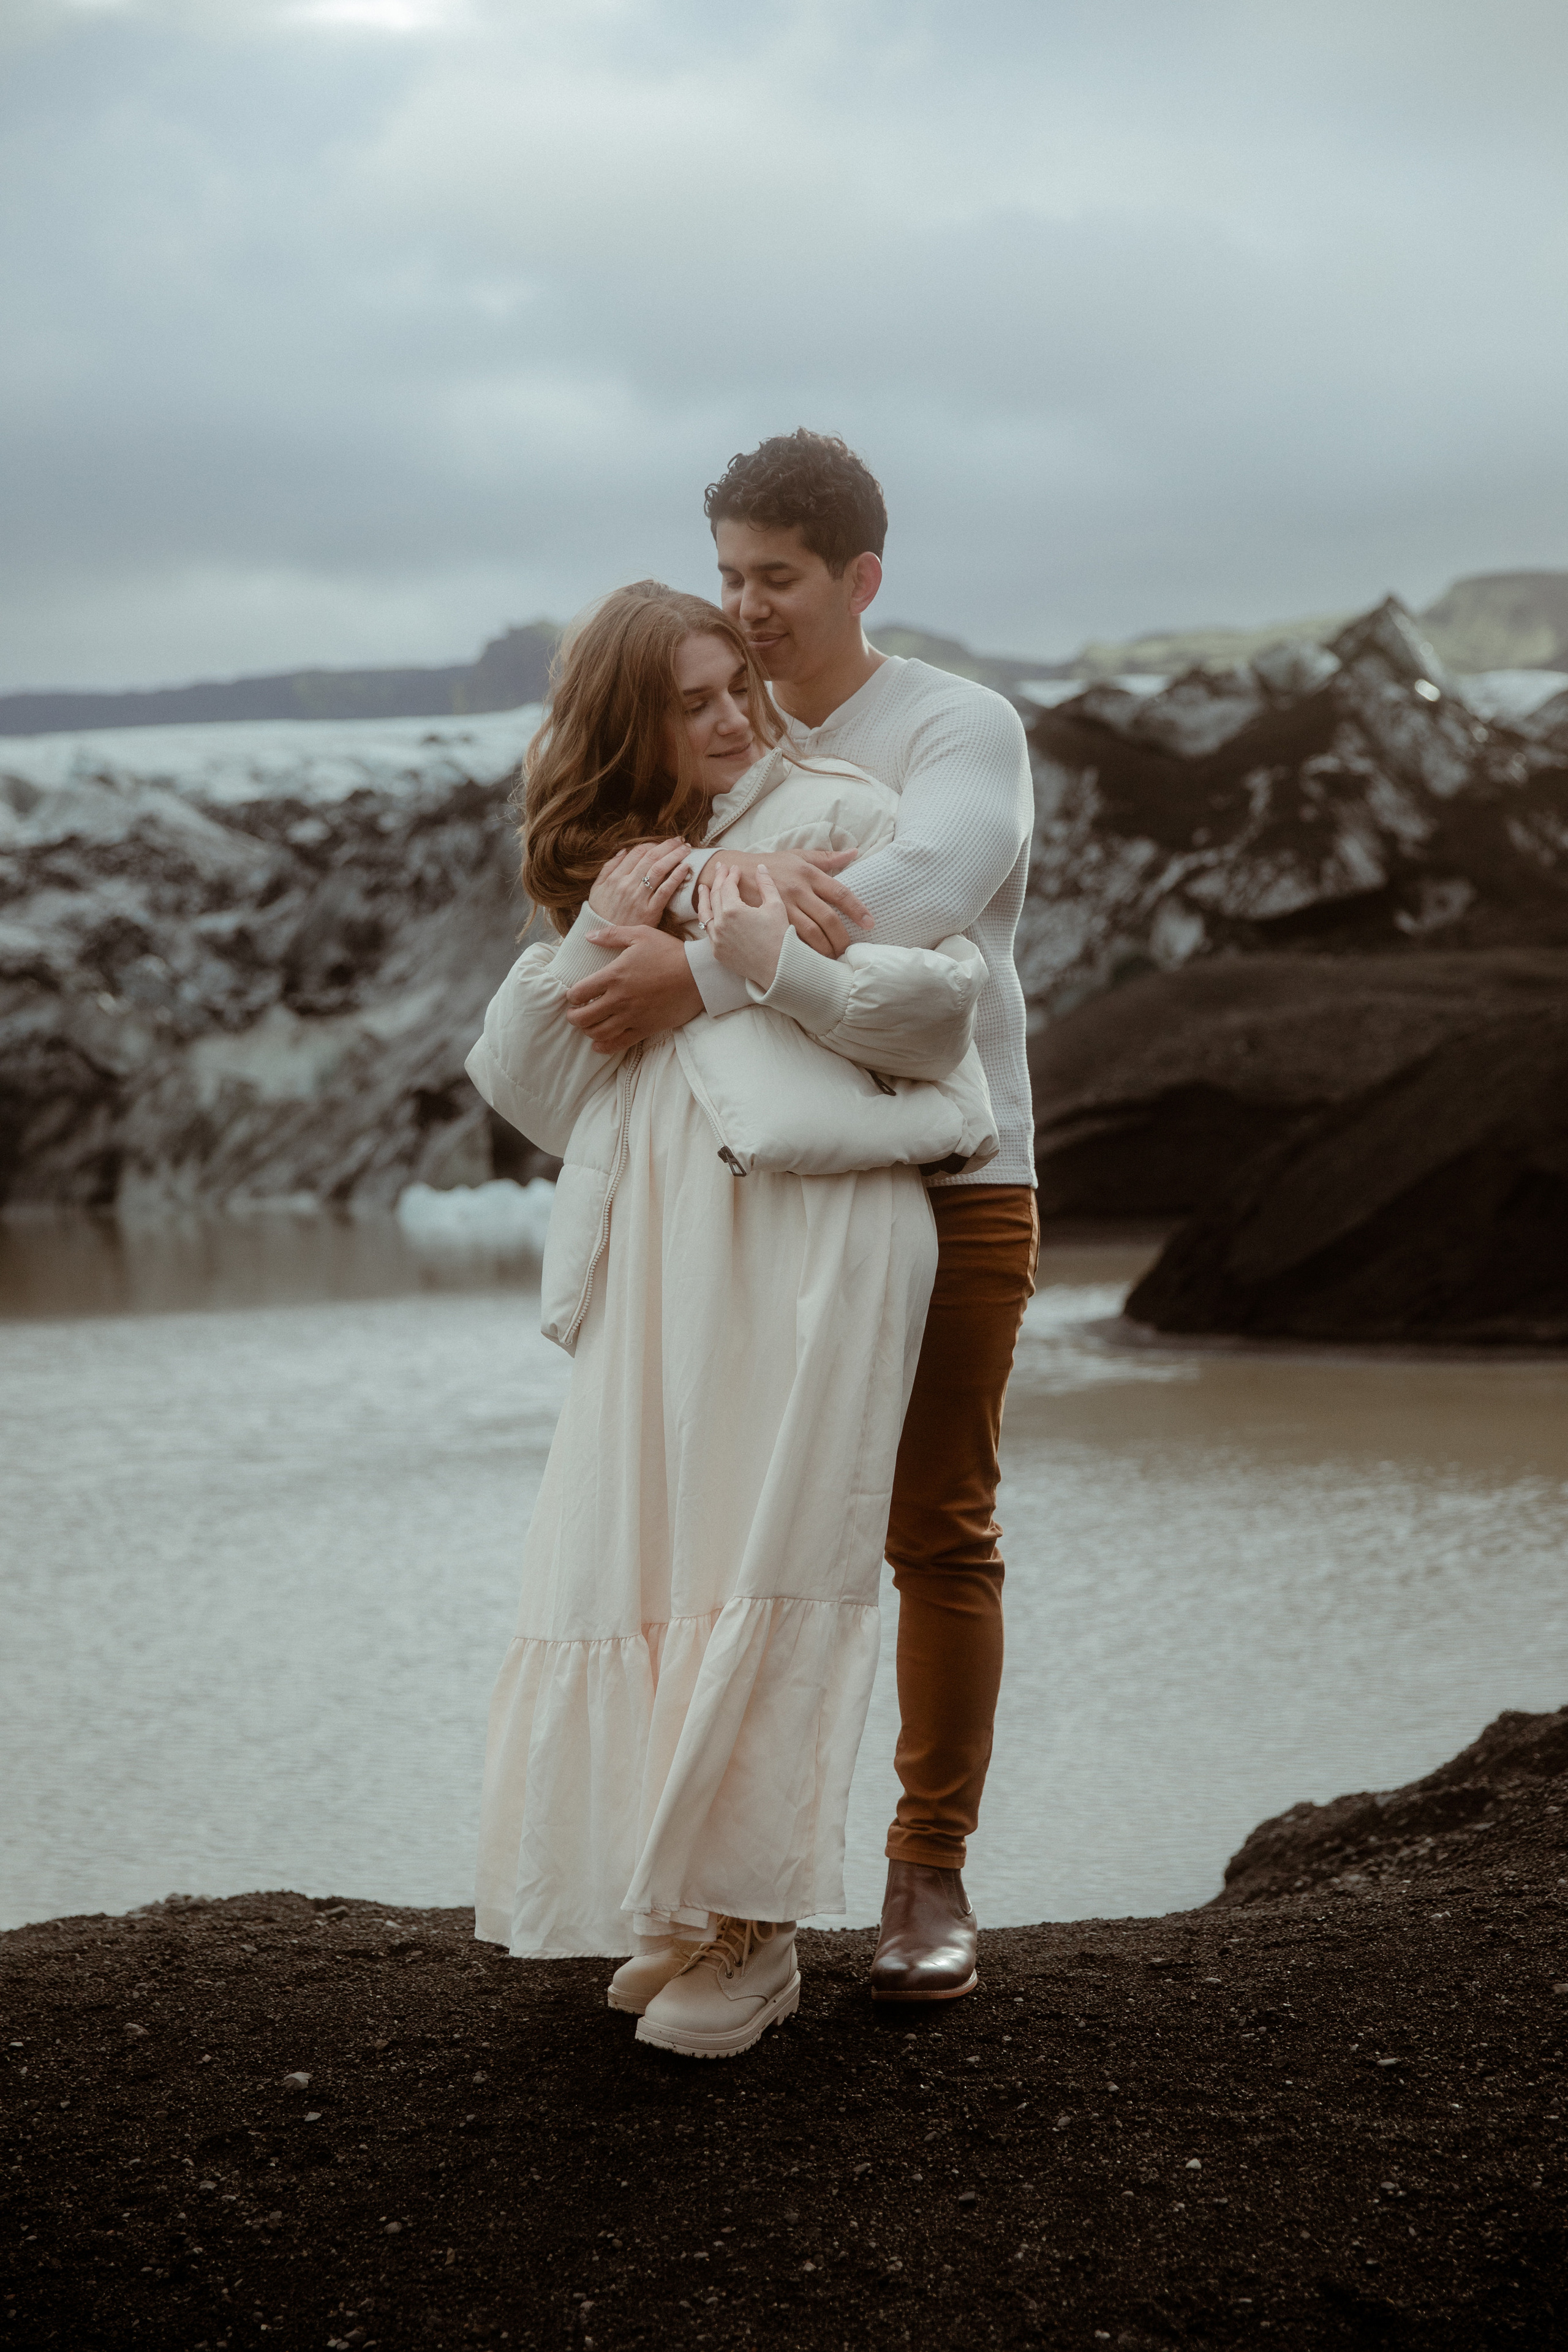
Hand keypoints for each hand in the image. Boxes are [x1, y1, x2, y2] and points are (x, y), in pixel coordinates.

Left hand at [565, 924, 702, 1051]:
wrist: (698, 975)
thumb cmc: (670, 952)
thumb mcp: (640, 934)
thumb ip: (611, 935)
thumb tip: (588, 936)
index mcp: (614, 975)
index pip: (579, 992)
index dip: (572, 995)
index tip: (575, 995)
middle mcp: (619, 999)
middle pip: (583, 1017)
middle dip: (573, 1016)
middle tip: (575, 1013)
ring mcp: (632, 1016)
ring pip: (598, 1032)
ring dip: (587, 1031)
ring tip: (587, 1025)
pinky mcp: (645, 1028)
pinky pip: (619, 1044)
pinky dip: (604, 1046)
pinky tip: (598, 1044)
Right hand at [588, 838, 690, 927]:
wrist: (604, 939)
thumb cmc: (601, 913)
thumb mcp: (597, 888)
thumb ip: (608, 868)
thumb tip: (623, 850)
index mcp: (615, 877)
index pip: (637, 853)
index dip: (653, 844)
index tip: (663, 843)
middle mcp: (627, 884)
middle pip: (651, 857)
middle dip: (668, 846)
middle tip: (680, 840)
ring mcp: (639, 898)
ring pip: (660, 870)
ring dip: (675, 856)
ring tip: (686, 850)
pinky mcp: (650, 911)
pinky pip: (665, 890)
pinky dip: (676, 877)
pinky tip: (686, 868)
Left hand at [699, 860, 789, 989]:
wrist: (778, 968)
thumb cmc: (780, 936)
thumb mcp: (776, 906)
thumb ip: (766, 884)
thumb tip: (760, 868)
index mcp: (732, 911)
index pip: (727, 886)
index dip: (731, 875)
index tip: (735, 868)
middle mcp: (719, 925)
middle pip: (714, 896)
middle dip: (718, 880)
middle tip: (720, 869)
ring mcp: (716, 940)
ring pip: (704, 914)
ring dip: (704, 899)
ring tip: (703, 888)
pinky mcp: (717, 952)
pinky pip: (709, 931)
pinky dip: (708, 919)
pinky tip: (711, 914)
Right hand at [706, 847, 870, 956]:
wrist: (732, 872)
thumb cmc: (770, 865)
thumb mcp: (797, 856)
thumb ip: (827, 858)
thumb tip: (854, 852)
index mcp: (809, 874)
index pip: (840, 893)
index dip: (857, 910)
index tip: (870, 924)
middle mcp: (798, 890)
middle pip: (828, 919)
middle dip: (841, 939)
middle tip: (848, 951)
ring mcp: (783, 907)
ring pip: (811, 934)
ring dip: (824, 950)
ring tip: (832, 959)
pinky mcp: (769, 920)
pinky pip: (791, 940)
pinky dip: (803, 952)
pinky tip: (810, 960)